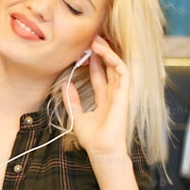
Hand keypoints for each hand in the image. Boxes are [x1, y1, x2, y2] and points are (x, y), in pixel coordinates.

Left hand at [64, 36, 131, 160]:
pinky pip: (122, 72)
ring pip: (117, 66)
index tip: (84, 50)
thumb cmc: (93, 139)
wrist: (101, 151)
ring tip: (96, 41)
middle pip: (110, 67)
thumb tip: (65, 85)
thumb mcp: (77, 116)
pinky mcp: (124, 94)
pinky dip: (114, 60)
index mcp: (104, 99)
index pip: (100, 75)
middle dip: (102, 52)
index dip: (94, 62)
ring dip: (108, 52)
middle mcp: (114, 94)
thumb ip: (73, 100)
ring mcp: (120, 93)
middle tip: (92, 38)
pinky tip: (103, 52)